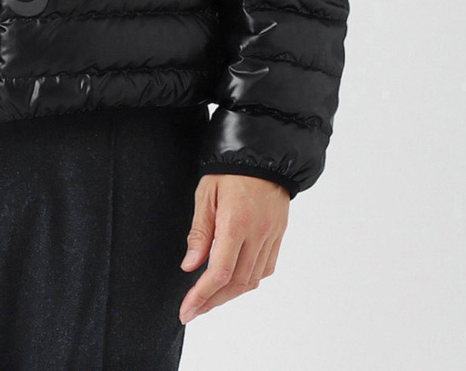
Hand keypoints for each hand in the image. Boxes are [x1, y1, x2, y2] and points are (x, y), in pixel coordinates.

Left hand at [178, 173, 289, 323]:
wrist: (263, 154)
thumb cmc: (229, 170)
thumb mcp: (205, 194)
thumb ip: (199, 232)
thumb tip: (190, 266)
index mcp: (235, 223)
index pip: (220, 272)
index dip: (202, 295)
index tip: (187, 311)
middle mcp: (257, 234)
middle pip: (236, 283)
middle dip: (213, 301)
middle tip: (193, 310)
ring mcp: (271, 237)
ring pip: (252, 280)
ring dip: (230, 295)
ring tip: (209, 300)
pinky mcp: (278, 236)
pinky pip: (265, 268)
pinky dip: (248, 280)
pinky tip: (233, 282)